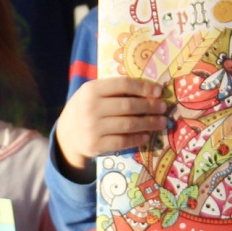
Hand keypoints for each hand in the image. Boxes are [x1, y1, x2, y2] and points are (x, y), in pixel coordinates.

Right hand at [53, 76, 167, 171]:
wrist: (67, 134)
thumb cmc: (87, 109)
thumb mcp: (93, 93)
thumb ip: (114, 90)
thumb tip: (150, 90)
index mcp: (91, 89)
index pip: (123, 85)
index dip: (143, 87)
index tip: (158, 92)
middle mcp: (90, 108)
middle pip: (128, 106)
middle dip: (150, 107)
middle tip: (163, 108)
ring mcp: (92, 128)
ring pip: (128, 125)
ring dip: (149, 123)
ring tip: (161, 122)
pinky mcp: (95, 145)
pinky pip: (122, 141)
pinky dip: (137, 139)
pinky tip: (147, 136)